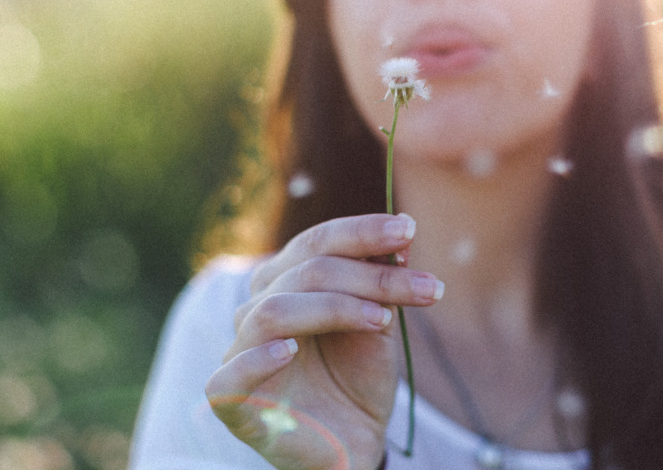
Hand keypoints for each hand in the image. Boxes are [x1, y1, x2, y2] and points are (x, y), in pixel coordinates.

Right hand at [205, 213, 442, 469]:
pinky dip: (258, 357)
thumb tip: (402, 232)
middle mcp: (258, 306)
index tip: (408, 229)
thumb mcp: (377, 320)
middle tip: (426, 287)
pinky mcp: (232, 401)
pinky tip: (288, 350)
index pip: (318, 241)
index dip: (362, 232)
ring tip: (383, 320)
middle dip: (370, 275)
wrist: (353, 440)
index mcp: (286, 279)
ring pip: (275, 310)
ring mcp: (240, 351)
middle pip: (306, 271)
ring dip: (336, 307)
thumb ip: (380, 280)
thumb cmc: (357, 375)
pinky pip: (230, 376)